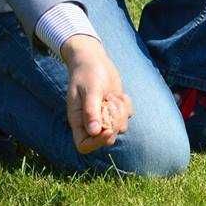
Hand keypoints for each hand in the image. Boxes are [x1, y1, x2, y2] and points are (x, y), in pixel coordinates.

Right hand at [61, 34, 132, 153]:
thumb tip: (94, 132)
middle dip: (114, 125)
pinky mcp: (115, 108)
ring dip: (121, 113)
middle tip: (113, 105)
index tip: (108, 129)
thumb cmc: (87, 73)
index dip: (97, 142)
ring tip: (115, 97)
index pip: (84, 145)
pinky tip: (121, 94)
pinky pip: (127, 115)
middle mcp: (91, 122)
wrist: (93, 60)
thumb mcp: (90, 90)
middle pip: (105, 139)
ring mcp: (104, 116)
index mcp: (78, 120)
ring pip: (120, 127)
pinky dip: (127, 106)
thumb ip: (91, 110)